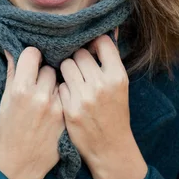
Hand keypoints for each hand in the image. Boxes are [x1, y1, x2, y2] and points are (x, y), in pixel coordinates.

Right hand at [0, 47, 64, 178]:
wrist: (19, 164)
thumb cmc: (8, 131)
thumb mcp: (5, 101)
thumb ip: (12, 73)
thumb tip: (11, 48)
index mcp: (20, 89)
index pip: (32, 54)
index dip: (31, 57)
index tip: (31, 62)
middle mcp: (40, 96)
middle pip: (50, 67)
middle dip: (44, 73)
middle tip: (39, 84)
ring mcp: (57, 108)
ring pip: (62, 81)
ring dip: (56, 86)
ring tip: (47, 98)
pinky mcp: (68, 118)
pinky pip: (69, 97)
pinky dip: (63, 99)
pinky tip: (56, 108)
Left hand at [59, 27, 147, 178]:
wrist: (110, 148)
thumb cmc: (115, 113)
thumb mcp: (119, 86)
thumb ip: (110, 61)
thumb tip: (106, 30)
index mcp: (118, 76)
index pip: (102, 43)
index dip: (95, 44)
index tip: (92, 49)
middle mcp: (101, 85)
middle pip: (80, 53)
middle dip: (79, 59)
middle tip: (82, 71)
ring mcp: (83, 97)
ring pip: (66, 66)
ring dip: (67, 71)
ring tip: (74, 82)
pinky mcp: (68, 109)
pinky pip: (59, 85)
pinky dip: (61, 88)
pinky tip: (68, 97)